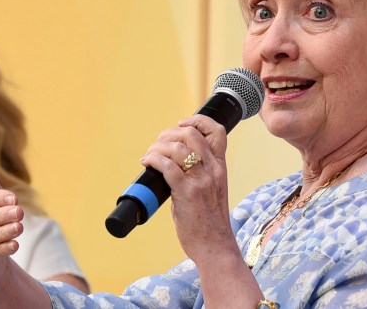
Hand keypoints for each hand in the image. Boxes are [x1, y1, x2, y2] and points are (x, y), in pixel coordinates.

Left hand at [140, 115, 238, 261]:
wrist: (215, 246)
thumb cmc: (210, 222)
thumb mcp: (213, 190)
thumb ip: (200, 174)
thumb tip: (174, 165)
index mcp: (220, 167)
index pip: (217, 131)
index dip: (198, 121)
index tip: (182, 125)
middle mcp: (212, 169)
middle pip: (191, 133)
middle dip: (169, 133)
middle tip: (158, 145)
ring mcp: (200, 180)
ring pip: (177, 147)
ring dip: (157, 147)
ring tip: (149, 156)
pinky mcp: (186, 193)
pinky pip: (167, 166)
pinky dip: (153, 159)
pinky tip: (147, 163)